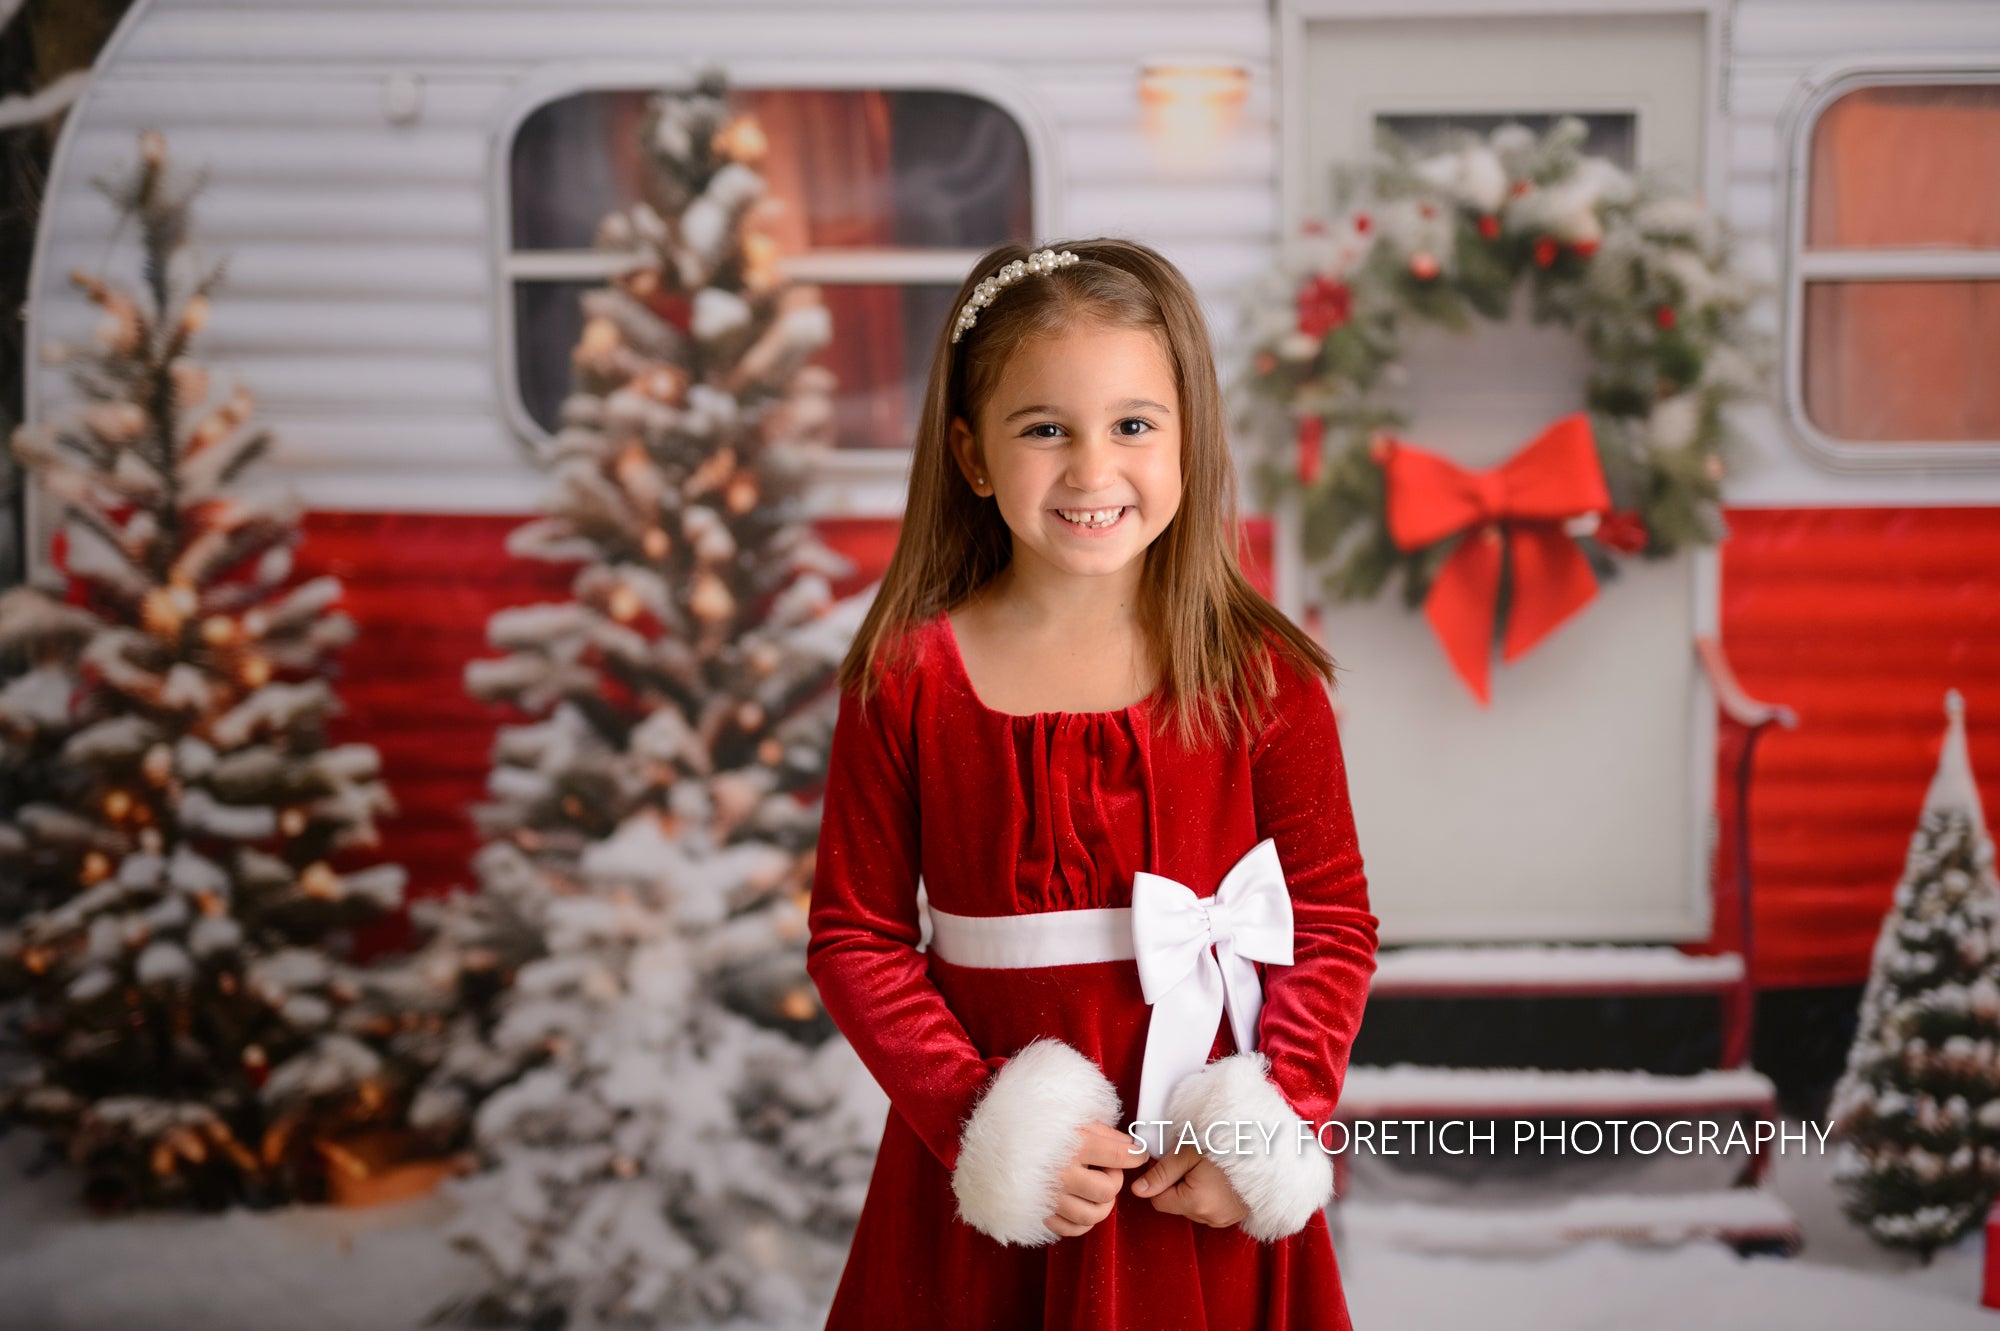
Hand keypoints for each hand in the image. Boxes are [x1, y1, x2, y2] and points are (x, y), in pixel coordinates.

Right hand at [1041, 1122, 1139, 1238]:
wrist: (992, 1136)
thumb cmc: (1034, 1122)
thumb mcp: (1070, 1115)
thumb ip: (1102, 1132)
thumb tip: (1131, 1148)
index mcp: (1072, 1144)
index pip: (1121, 1156)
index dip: (1136, 1156)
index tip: (1138, 1154)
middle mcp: (1062, 1173)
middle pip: (1108, 1190)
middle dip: (1114, 1180)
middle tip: (1106, 1169)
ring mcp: (1049, 1196)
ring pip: (1093, 1214)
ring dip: (1101, 1203)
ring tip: (1095, 1188)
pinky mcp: (1039, 1212)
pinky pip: (1072, 1229)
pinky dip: (1084, 1221)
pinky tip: (1081, 1203)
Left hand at [1131, 1146, 1249, 1228]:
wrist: (1265, 1152)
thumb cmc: (1226, 1147)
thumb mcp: (1188, 1152)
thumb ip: (1161, 1173)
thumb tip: (1137, 1190)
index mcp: (1195, 1202)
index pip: (1158, 1200)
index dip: (1160, 1180)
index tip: (1172, 1163)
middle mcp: (1208, 1218)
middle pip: (1175, 1205)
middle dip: (1177, 1185)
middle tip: (1193, 1163)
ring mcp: (1223, 1221)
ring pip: (1190, 1208)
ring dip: (1192, 1192)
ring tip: (1209, 1170)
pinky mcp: (1232, 1219)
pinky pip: (1208, 1211)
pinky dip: (1207, 1198)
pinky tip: (1218, 1181)